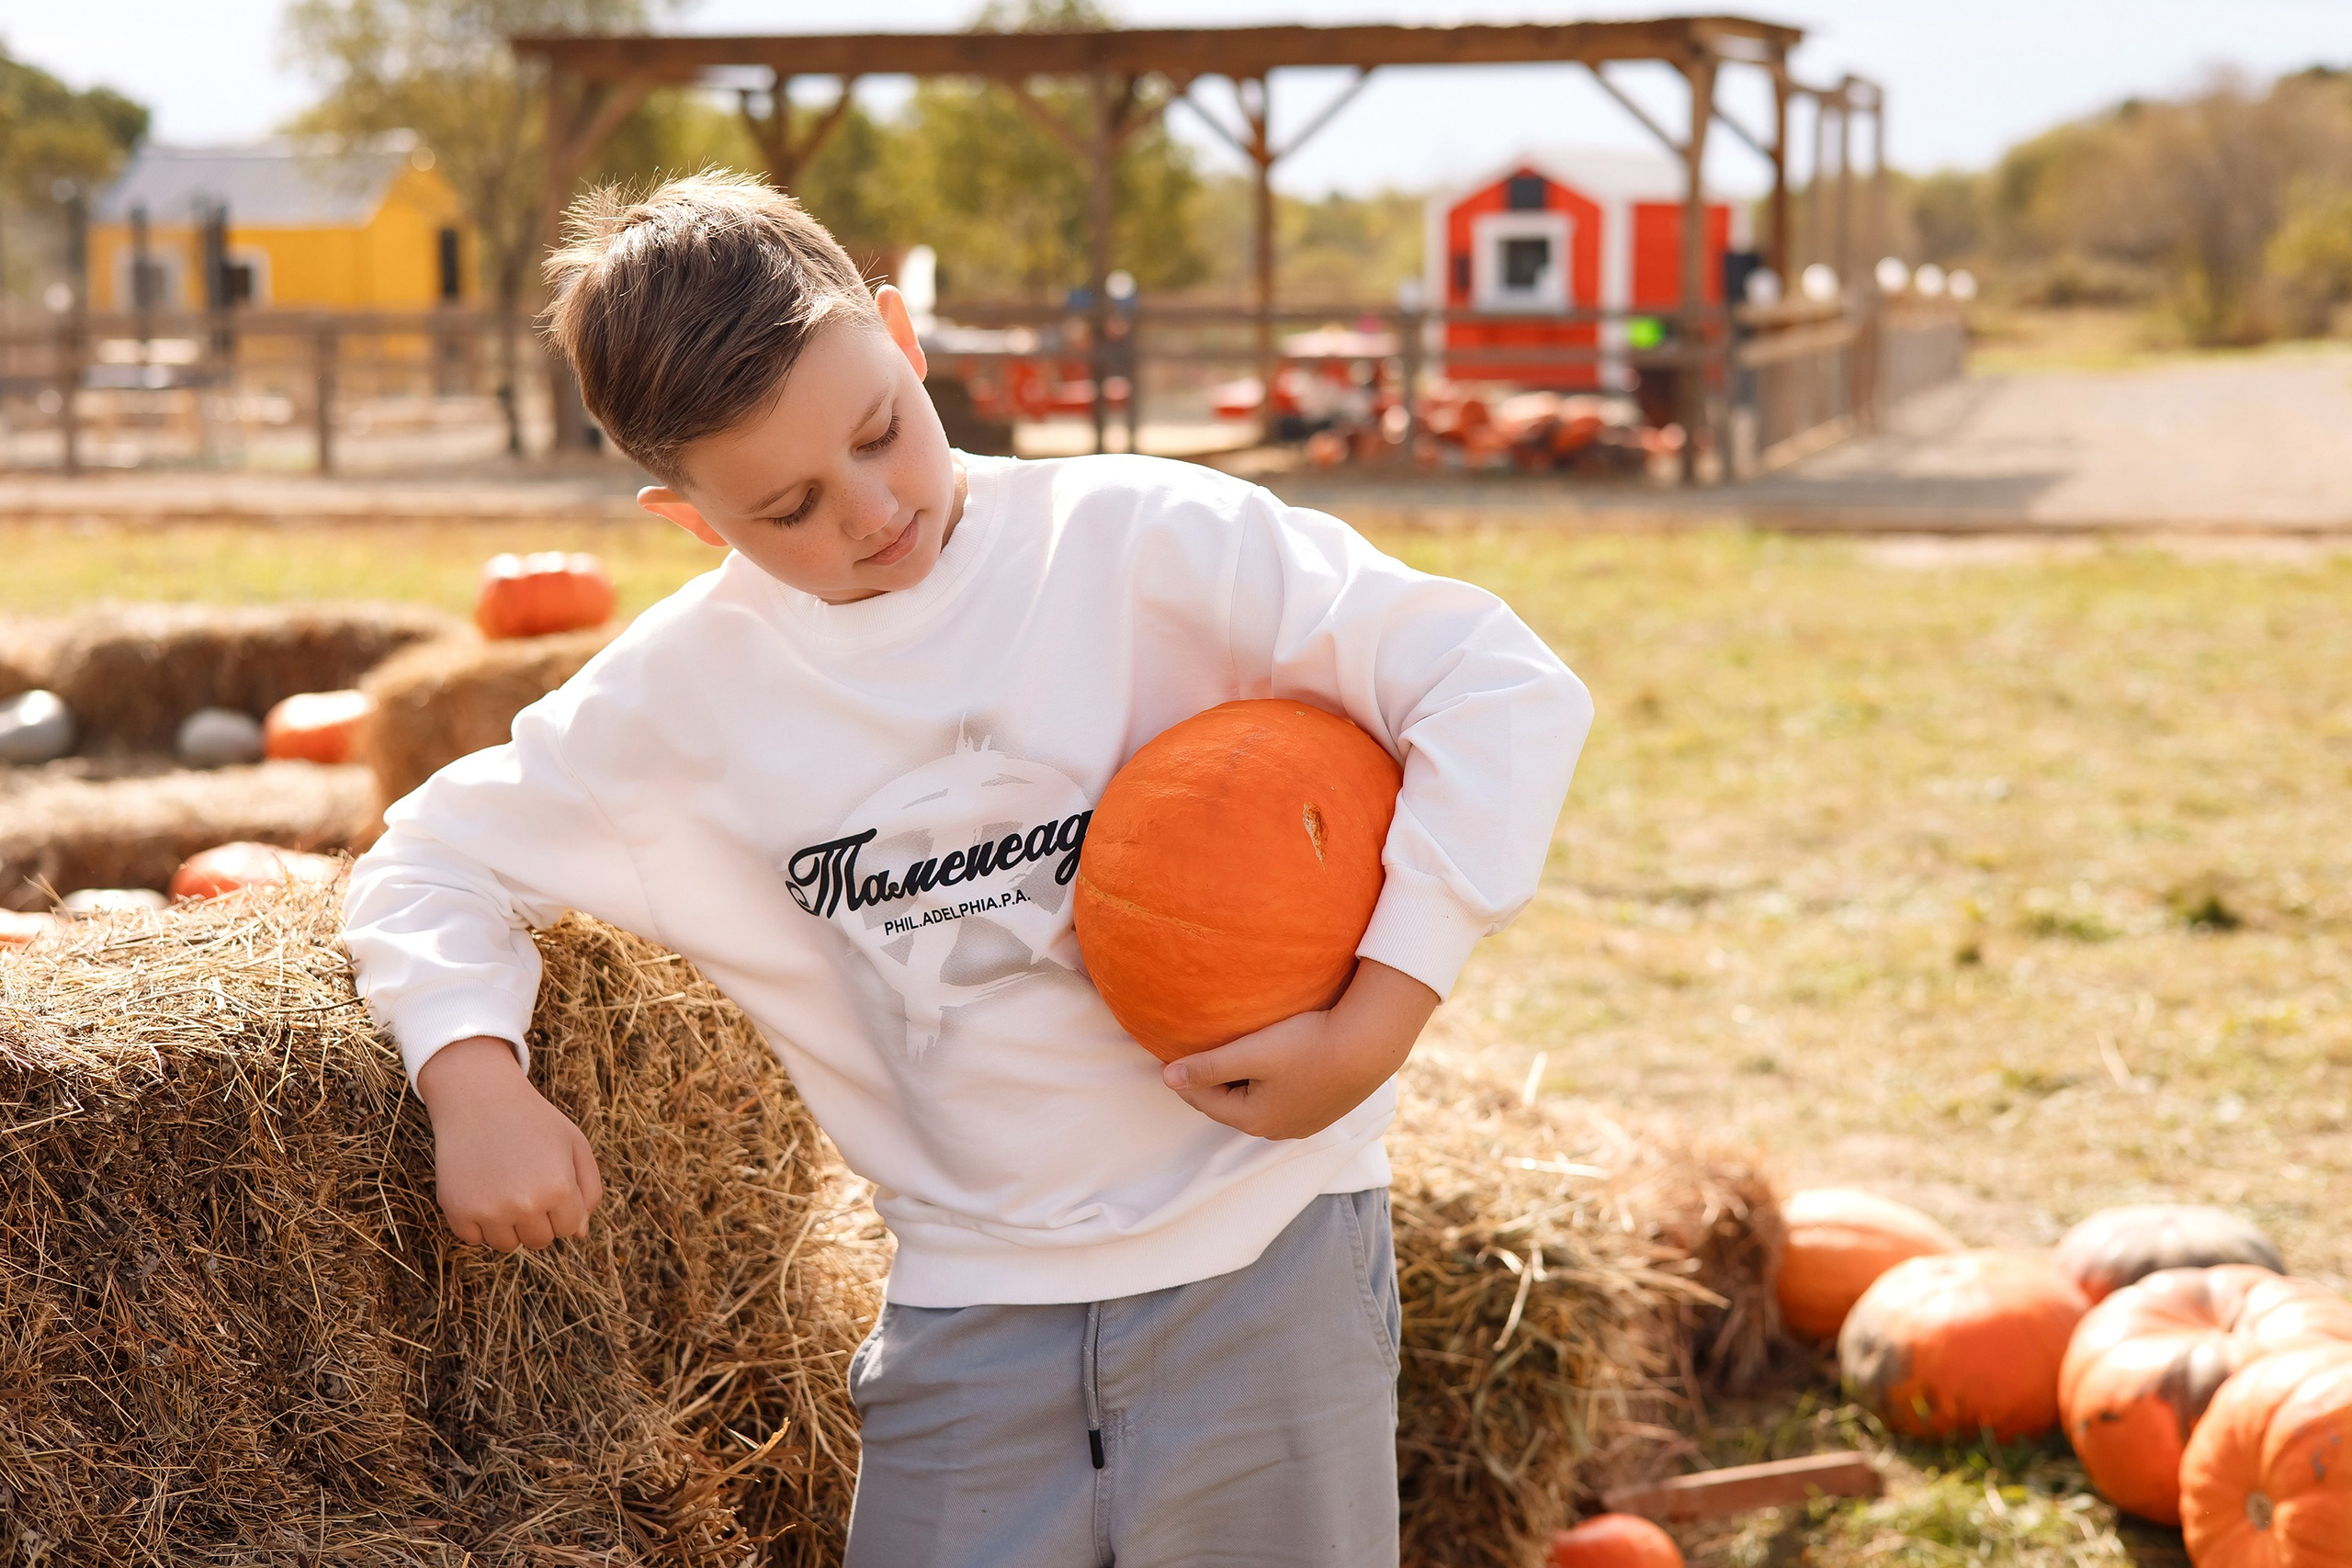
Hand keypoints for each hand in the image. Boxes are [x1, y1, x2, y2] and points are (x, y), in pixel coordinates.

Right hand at [414, 1035, 603, 1251]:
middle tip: (525, 1180)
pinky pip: (473, 1238)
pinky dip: (477, 1222)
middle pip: (539, 1240)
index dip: (561, 1206)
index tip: (550, 1180)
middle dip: (537, 1218)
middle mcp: (524, 1204)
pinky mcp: (457, 1211)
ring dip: (508, 1224)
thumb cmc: (533, 1122)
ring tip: (504, 1185)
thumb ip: (588, 1191)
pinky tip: (481, 1188)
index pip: (568, 1228)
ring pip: (507, 1244)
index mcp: (559, 1188)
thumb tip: (577, 1233)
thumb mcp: (574, 1145)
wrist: (479, 1098)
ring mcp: (488, 1210)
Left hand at [1160, 960, 1439, 1139]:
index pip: (1205, 1100)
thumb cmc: (1307, 1045)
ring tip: (1231, 1058)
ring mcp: (1303, 1123)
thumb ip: (1208, 1066)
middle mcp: (1278, 1129)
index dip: (1186, 1078)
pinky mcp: (1323, 1109)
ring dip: (1241, 1083)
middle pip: (1231, 1104)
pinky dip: (1267, 1084)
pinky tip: (1271, 1063)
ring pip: (1257, 1102)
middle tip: (1195, 1057)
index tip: (1171, 1056)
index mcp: (1254, 1119)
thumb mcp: (1251, 1053)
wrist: (1369, 1045)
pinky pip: (1283, 1098)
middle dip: (1212, 1083)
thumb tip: (1167, 1078)